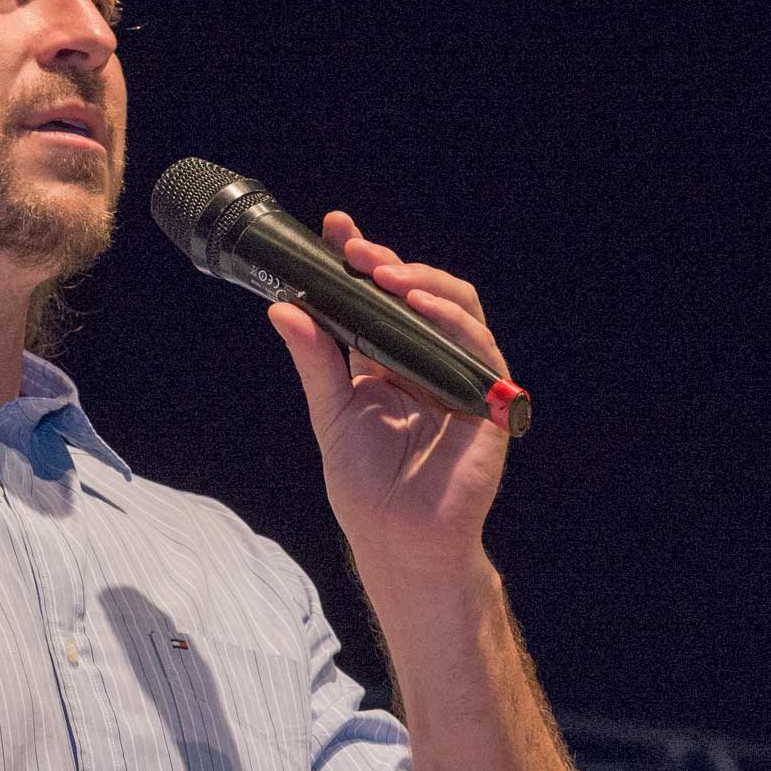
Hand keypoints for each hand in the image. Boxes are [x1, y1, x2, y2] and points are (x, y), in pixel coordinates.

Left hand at [265, 210, 511, 600]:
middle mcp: (429, 362)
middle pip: (420, 293)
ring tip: (382, 272)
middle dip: (387, 263)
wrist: (398, 543)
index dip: (365, 260)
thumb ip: (316, 360)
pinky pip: (478, 347)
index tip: (335, 227)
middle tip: (353, 249)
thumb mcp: (333, 412)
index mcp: (392, 361)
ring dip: (421, 282)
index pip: (382, 298)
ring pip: (457, 308)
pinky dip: (451, 320)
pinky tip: (419, 305)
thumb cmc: (367, 486)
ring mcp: (461, 378)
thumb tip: (282, 308)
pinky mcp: (488, 400)